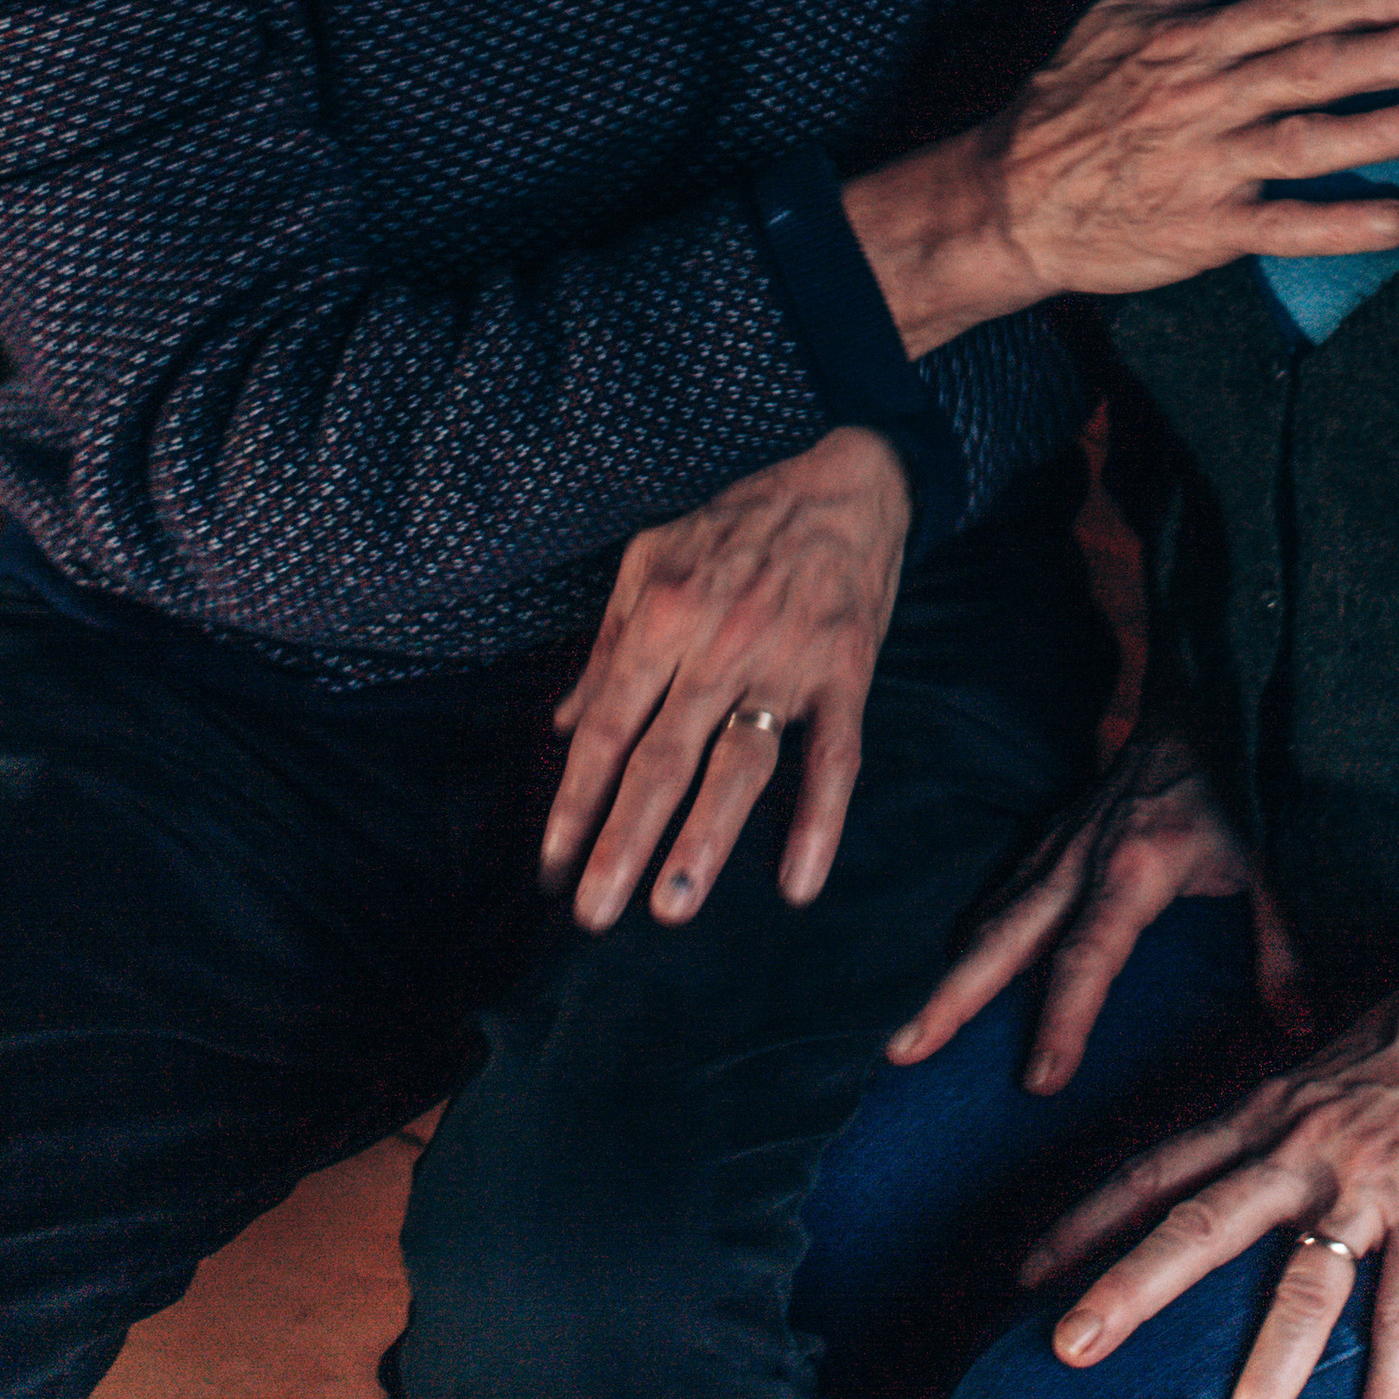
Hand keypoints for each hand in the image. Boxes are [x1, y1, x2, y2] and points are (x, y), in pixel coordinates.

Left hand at [539, 425, 909, 932]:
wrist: (846, 485)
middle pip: (662, 759)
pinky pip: (833, 756)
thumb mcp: (653, 561)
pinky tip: (798, 880)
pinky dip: (818, 819)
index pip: (607, 727)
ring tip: (671, 907)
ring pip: (739, 765)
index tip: (552, 865)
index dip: (576, 800)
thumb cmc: (739, 524)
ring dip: (703, 840)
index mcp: (664, 614)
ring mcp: (787, 661)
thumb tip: (565, 728)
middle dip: (622, 842)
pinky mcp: (846, 673)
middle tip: (592, 914)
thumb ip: (608, 647)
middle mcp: (719, 642)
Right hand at [887, 729, 1305, 1094]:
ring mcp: (1056, 847)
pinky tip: (955, 970)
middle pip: (1005, 940)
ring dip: (950, 974)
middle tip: (903, 1052)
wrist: (1200, 701)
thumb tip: (1295, 1026)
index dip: (1064, 1021)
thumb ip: (1281, 944)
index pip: (1088, 958)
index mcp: (1133, 871)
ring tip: (907, 1034)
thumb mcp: (1272, 860)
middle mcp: (1079, 862)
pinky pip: (1001, 891)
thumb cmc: (1236, 784)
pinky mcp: (1050, 837)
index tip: (1039, 1081)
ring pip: (991, 917)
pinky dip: (973, 934)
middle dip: (953, 999)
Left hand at [1023, 960, 1398, 1398]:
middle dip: (1129, 1288)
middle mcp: (1301, 1148)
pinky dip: (1394, 1375)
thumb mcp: (1325, 1061)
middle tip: (1065, 1350)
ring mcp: (1368, 1182)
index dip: (1089, 1220)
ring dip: (1266, 1376)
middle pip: (1199, 1224)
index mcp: (1267, 1112)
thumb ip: (1277, 1115)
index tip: (1026, 1272)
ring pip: (1304, 1288)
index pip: (1158, 1170)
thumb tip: (1234, 1154)